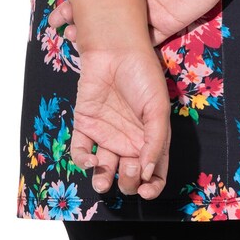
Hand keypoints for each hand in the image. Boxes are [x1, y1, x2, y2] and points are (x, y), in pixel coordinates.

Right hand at [50, 0, 236, 47]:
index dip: (78, 0)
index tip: (58, 11)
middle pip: (105, 14)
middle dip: (82, 23)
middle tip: (61, 30)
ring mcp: (149, 13)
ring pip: (119, 31)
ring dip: (99, 39)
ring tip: (75, 43)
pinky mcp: (165, 27)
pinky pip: (143, 43)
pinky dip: (126, 51)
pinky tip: (108, 56)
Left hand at [70, 43, 170, 199]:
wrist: (114, 49)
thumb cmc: (142, 74)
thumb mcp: (158, 108)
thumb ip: (156, 142)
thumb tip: (148, 173)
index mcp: (150, 136)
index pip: (154, 170)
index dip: (152, 186)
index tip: (146, 190)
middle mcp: (128, 139)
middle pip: (128, 175)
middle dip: (128, 180)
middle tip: (128, 165)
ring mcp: (106, 133)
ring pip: (103, 170)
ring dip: (103, 180)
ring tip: (103, 178)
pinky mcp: (85, 126)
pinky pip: (81, 152)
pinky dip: (83, 161)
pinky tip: (90, 160)